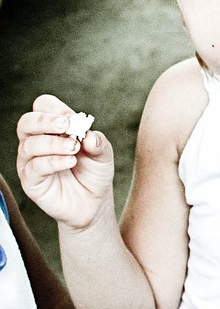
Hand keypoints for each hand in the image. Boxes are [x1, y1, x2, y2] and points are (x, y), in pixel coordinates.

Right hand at [15, 94, 114, 229]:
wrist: (93, 202)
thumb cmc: (94, 172)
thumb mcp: (103, 154)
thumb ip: (98, 142)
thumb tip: (89, 135)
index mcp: (52, 129)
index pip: (42, 107)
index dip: (56, 109)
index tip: (74, 119)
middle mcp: (36, 142)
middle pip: (27, 122)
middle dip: (46, 121)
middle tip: (67, 125)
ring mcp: (30, 161)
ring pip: (29, 145)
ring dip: (53, 143)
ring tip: (75, 148)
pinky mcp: (30, 181)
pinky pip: (34, 167)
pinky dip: (53, 162)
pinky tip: (70, 162)